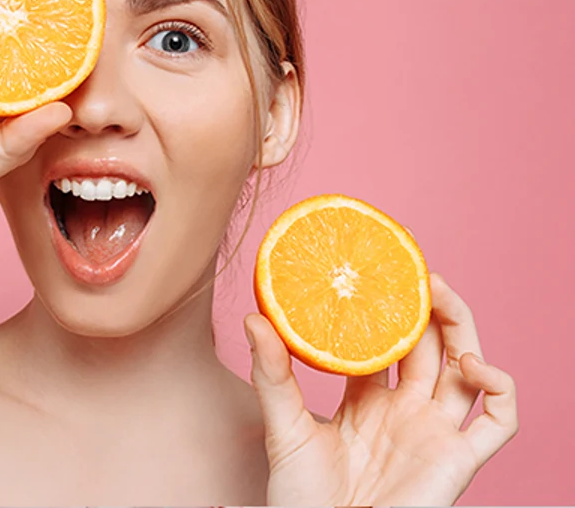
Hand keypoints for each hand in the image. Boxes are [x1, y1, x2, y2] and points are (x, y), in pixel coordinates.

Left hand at [245, 272, 518, 505]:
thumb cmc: (302, 499)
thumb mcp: (284, 428)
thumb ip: (272, 375)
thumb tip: (253, 318)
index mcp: (366, 399)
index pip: (384, 342)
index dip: (385, 308)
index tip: (375, 271)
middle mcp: (405, 410)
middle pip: (429, 346)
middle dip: (427, 306)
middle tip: (414, 270)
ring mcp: (434, 432)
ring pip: (466, 370)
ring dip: (462, 328)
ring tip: (438, 293)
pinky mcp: (458, 460)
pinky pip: (499, 421)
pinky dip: (500, 388)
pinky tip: (473, 365)